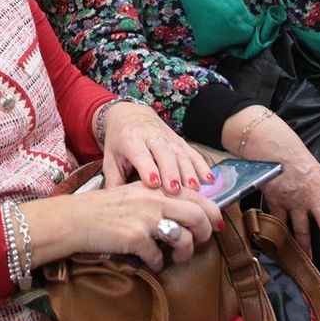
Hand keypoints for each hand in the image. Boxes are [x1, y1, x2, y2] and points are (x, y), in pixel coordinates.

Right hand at [22, 181, 222, 272]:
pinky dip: (157, 263)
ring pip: (184, 238)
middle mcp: (154, 199)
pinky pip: (158, 256)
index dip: (212, 212)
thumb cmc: (103, 210)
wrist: (75, 219)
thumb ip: (158, 200)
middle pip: (198, 215)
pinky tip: (150, 262)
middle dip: (205, 233)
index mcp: (155, 188)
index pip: (196, 196)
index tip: (216, 225)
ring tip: (176, 258)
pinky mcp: (135, 237)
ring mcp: (145, 218)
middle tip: (199, 243)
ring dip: (184, 253)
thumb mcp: (133, 195)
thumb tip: (186, 215)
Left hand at [98, 100, 212, 193]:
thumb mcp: (110, 158)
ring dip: (189, 171)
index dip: (147, 168)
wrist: (130, 115)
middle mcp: (151, 136)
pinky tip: (209, 180)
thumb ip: (114, 181)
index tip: (153, 183)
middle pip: (163, 152)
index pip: (140, 154)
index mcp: (130, 139)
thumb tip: (117, 205)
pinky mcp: (180, 141)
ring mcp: (168, 137)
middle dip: (171, 171)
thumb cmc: (119, 142)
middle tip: (175, 191)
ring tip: (194, 189)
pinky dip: (202, 166)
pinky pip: (193, 153)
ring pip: (180, 153)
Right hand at [223, 109, 319, 274]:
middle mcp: (313, 196)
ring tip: (312, 262)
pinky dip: (282, 233)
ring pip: (304, 230)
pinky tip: (285, 244)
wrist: (272, 146)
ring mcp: (294, 200)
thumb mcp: (318, 171)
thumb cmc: (295, 155)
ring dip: (308, 247)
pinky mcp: (277, 201)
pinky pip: (282, 222)